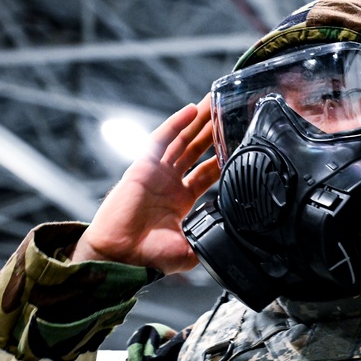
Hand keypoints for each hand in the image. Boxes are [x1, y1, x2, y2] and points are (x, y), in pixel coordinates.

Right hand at [72, 95, 220, 273]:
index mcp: (181, 201)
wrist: (121, 258)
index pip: (207, 172)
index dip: (223, 157)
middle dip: (212, 131)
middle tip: (229, 112)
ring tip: (215, 102)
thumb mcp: (191, 250)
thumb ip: (210, 240)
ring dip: (198, 121)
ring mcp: (155, 173)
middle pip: (196, 150)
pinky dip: (176, 123)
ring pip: (181, 140)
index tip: (240, 143)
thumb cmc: (148, 258)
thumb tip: (235, 240)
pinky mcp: (142, 167)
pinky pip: (161, 140)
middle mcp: (169, 183)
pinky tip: (191, 110)